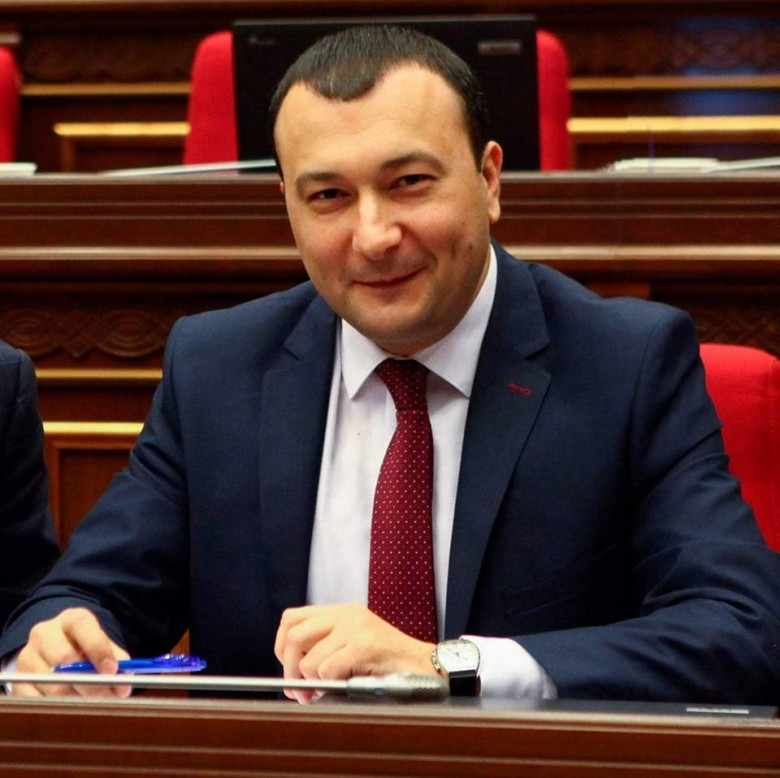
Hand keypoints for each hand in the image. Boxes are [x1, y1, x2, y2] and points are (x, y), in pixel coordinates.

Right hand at [12, 607, 130, 697]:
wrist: (52, 649)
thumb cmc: (84, 647)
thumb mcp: (101, 644)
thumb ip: (115, 659)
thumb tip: (125, 682)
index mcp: (70, 619)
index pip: (81, 625)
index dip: (98, 648)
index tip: (112, 671)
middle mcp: (44, 634)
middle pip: (64, 659)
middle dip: (91, 682)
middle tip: (109, 697)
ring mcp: (28, 657)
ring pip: (52, 684)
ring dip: (77, 699)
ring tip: (96, 706)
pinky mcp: (18, 681)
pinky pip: (36, 700)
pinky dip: (58, 708)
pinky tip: (73, 710)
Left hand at [274, 603, 435, 703]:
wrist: (425, 667)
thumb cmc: (389, 665)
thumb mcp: (353, 647)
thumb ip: (324, 652)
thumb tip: (291, 682)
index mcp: (341, 612)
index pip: (291, 619)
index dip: (282, 647)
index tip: (290, 671)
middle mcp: (346, 614)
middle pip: (293, 636)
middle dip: (291, 671)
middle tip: (300, 693)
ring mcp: (356, 628)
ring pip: (309, 660)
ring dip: (313, 684)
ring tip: (326, 692)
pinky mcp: (365, 645)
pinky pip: (328, 670)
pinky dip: (330, 685)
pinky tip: (345, 686)